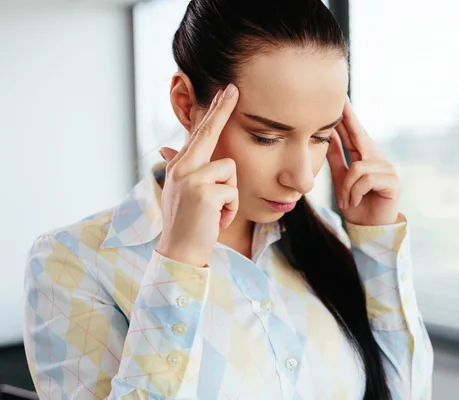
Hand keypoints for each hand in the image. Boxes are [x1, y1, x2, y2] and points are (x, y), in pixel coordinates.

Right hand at [156, 84, 238, 266]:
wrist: (179, 251)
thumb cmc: (188, 222)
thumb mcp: (183, 191)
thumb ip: (182, 166)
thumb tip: (167, 145)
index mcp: (180, 165)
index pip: (199, 133)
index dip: (213, 112)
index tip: (226, 92)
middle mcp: (182, 166)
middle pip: (208, 132)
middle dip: (222, 110)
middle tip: (234, 89)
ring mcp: (191, 178)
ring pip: (231, 170)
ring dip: (231, 195)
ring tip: (216, 211)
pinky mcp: (204, 192)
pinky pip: (233, 192)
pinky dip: (231, 209)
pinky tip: (216, 219)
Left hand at [327, 97, 400, 225]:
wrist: (368, 228)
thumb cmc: (355, 204)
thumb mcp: (341, 179)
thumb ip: (336, 158)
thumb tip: (326, 135)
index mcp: (364, 156)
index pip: (353, 132)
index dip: (346, 115)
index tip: (339, 97)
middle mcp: (377, 158)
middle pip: (359, 135)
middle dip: (349, 118)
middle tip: (340, 99)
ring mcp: (387, 168)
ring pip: (358, 167)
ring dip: (346, 187)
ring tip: (345, 201)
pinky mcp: (392, 181)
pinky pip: (365, 179)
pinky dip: (354, 192)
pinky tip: (354, 202)